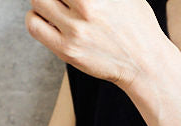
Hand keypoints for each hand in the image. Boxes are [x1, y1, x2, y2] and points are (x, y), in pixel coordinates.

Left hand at [25, 0, 166, 89]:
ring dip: (44, 1)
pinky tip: (50, 20)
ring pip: (37, 1)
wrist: (147, 64)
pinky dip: (36, 18)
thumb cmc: (138, 24)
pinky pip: (34, 26)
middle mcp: (86, 9)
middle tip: (65, 1)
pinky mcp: (68, 51)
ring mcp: (75, 32)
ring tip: (58, 7)